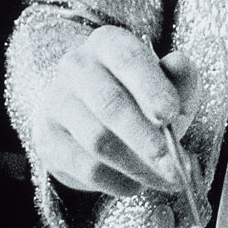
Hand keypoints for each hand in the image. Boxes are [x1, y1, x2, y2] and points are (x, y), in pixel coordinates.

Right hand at [32, 25, 194, 196]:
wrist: (93, 117)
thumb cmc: (138, 98)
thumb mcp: (166, 84)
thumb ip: (179, 78)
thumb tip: (180, 65)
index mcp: (108, 44)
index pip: (127, 59)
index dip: (150, 87)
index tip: (171, 115)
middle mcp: (76, 66)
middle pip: (110, 104)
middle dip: (147, 139)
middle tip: (176, 166)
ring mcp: (57, 101)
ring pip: (98, 140)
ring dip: (137, 166)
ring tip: (165, 180)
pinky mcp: (47, 138)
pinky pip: (85, 167)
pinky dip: (116, 181)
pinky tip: (135, 183)